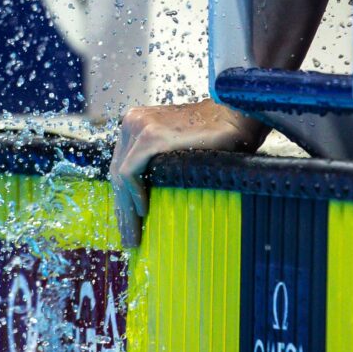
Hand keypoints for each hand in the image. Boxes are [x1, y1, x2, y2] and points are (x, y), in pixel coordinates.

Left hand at [109, 99, 266, 246]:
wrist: (235, 113)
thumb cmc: (214, 134)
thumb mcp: (176, 148)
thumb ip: (159, 164)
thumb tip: (149, 200)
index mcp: (136, 122)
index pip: (121, 166)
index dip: (122, 197)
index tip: (128, 224)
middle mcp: (132, 121)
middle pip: (117, 172)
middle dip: (122, 207)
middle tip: (129, 238)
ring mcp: (139, 125)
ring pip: (120, 175)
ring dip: (125, 208)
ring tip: (133, 235)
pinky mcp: (150, 136)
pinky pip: (129, 172)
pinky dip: (133, 194)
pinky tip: (142, 212)